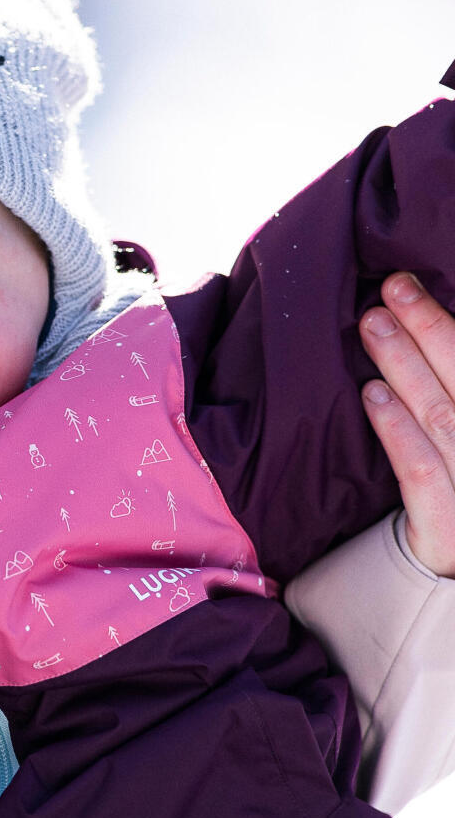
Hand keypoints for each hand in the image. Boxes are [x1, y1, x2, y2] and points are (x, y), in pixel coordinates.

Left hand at [361, 273, 454, 575]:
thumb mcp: (453, 440)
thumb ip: (447, 395)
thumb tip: (423, 332)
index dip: (449, 326)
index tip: (412, 283)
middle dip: (431, 330)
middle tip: (390, 289)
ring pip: (446, 419)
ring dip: (406, 367)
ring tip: (372, 325)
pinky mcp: (449, 535)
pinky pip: (423, 474)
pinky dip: (397, 430)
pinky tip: (372, 395)